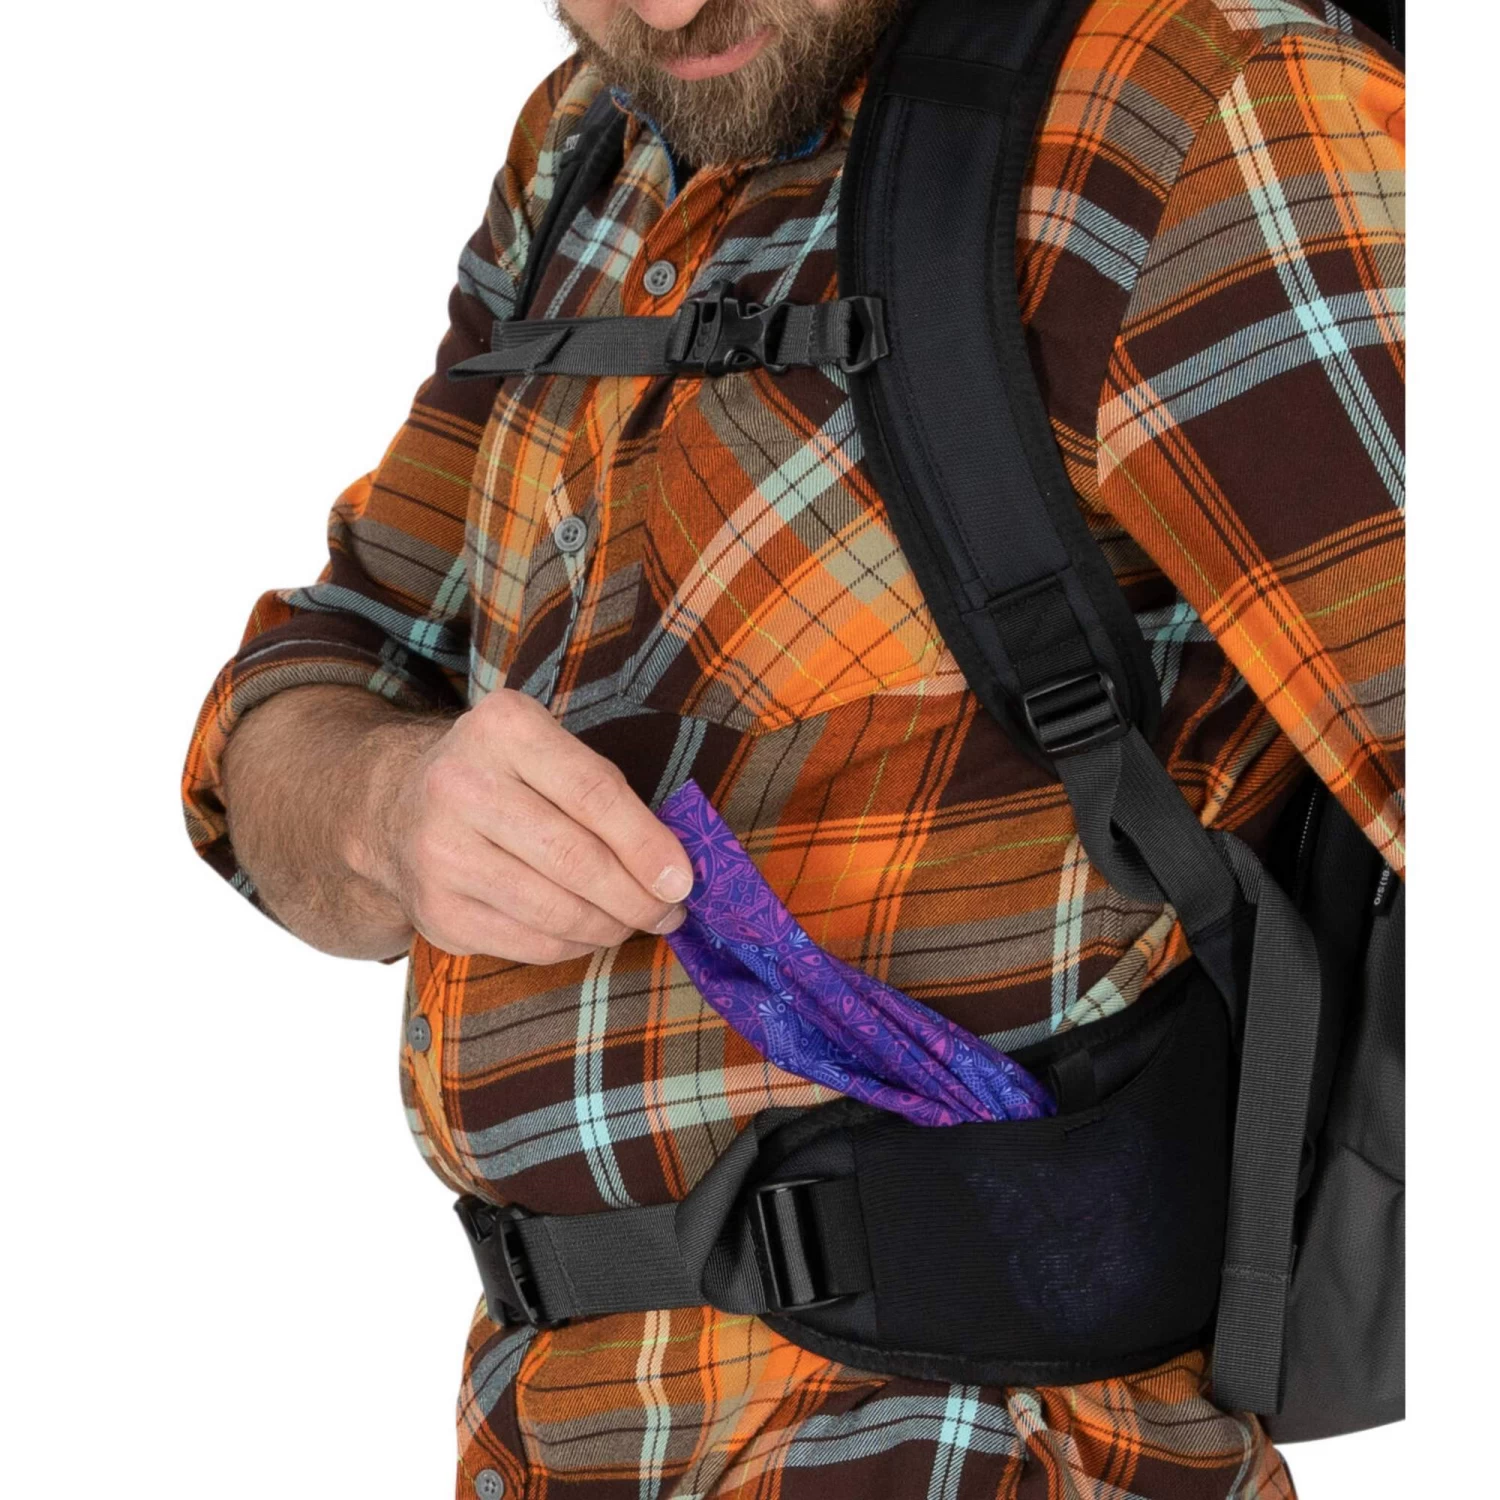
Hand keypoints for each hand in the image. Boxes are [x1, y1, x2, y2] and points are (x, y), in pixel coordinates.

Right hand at [353, 689, 693, 962]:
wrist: (398, 807)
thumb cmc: (502, 777)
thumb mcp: (546, 751)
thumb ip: (605, 792)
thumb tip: (673, 868)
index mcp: (503, 729)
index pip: (594, 793)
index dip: (647, 844)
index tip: (682, 880)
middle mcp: (461, 785)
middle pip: (575, 859)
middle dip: (637, 897)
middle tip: (670, 913)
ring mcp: (441, 852)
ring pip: (555, 910)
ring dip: (610, 927)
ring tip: (635, 922)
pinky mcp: (437, 910)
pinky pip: (529, 943)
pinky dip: (574, 945)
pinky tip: (590, 932)